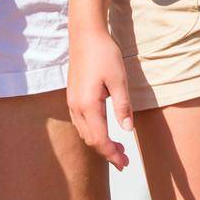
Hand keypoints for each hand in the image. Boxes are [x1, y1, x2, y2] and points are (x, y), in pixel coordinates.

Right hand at [67, 25, 132, 169]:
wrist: (86, 35)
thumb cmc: (104, 54)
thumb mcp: (119, 80)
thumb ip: (123, 106)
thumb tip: (128, 130)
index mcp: (88, 105)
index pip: (100, 140)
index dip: (112, 155)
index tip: (125, 164)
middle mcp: (76, 107)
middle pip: (90, 140)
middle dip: (107, 152)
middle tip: (124, 160)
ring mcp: (72, 102)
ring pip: (84, 132)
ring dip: (100, 143)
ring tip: (118, 147)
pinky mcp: (73, 96)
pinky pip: (81, 123)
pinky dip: (93, 132)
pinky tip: (104, 129)